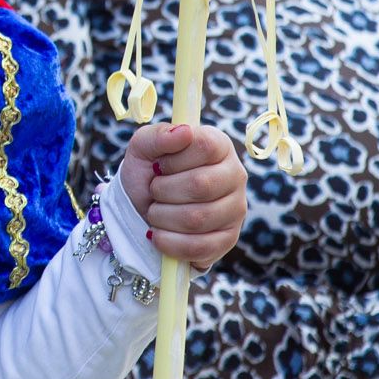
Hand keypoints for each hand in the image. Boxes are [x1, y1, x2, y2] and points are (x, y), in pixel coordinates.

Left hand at [118, 122, 246, 270]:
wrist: (142, 209)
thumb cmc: (147, 173)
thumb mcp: (143, 148)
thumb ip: (159, 136)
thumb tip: (184, 131)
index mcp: (219, 145)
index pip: (205, 146)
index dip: (173, 160)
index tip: (158, 167)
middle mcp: (235, 175)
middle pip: (201, 185)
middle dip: (163, 191)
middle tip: (154, 191)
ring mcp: (236, 209)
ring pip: (198, 219)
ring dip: (162, 217)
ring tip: (155, 212)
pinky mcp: (229, 239)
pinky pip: (199, 247)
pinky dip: (169, 242)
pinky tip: (158, 235)